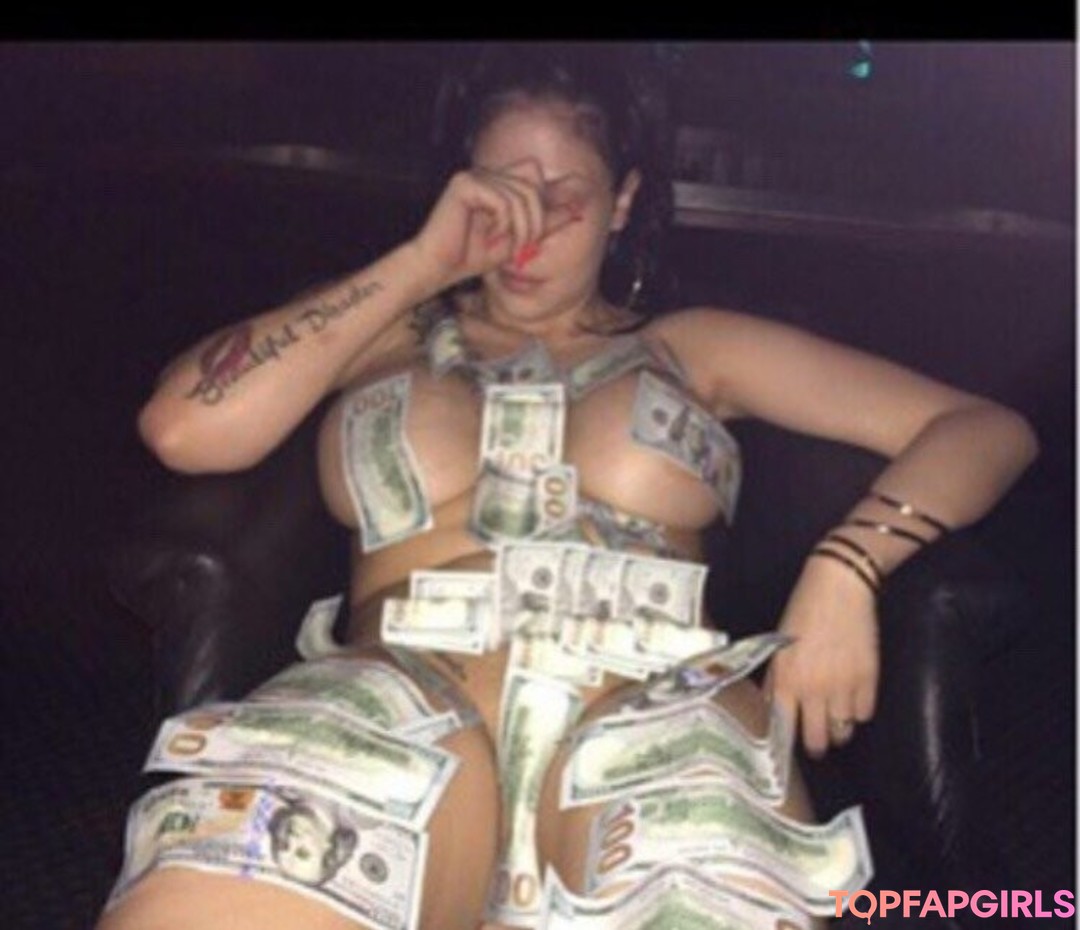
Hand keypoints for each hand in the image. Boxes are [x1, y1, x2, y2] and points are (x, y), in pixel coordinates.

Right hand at [410, 158, 578, 290]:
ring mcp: (474, 176)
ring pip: (521, 193)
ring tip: (507, 246)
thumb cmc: (472, 256)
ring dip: (521, 226)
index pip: (534, 174)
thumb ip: (544, 222)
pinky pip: (502, 199)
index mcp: (495, 182)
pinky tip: (491, 237)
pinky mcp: (464, 184)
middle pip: (533, 182)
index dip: (543, 200)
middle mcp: (485, 173)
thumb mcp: (518, 239)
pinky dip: (504, 223)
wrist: (437, 268)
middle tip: (523, 246)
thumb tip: (577, 208)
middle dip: (536, 219)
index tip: (536, 233)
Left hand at [763, 555, 879, 757]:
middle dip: (817, 745)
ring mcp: (843, 686)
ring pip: (843, 731)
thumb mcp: (778, 646)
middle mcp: (813, 689)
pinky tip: (853, 698)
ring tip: (836, 717)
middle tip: (818, 740)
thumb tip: (771, 707)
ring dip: (839, 728)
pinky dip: (859, 711)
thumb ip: (775, 679)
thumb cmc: (803, 612)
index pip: (783, 728)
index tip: (788, 750)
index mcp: (786, 680)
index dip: (786, 744)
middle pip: (817, 740)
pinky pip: (865, 714)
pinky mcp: (869, 679)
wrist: (839, 589)